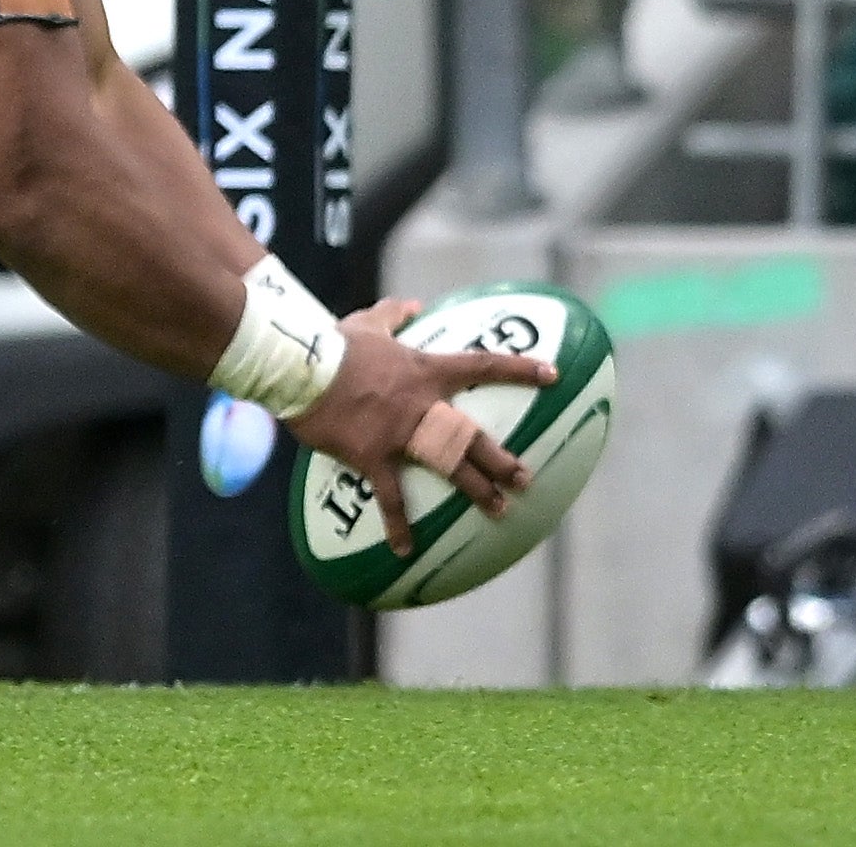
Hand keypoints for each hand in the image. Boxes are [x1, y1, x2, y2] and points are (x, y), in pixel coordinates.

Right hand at [288, 297, 548, 556]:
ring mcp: (401, 433)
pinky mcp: (373, 455)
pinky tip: (405, 549)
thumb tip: (413, 305)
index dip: (520, 369)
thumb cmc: (334, 341)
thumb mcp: (367, 322)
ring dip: (477, 489)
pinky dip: (397, 524)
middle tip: (526, 479)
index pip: (482, 366)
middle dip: (503, 460)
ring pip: (449, 466)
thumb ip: (393, 314)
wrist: (301, 363)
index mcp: (425, 370)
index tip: (553, 375)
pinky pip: (390, 496)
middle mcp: (423, 404)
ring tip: (500, 510)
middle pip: (473, 435)